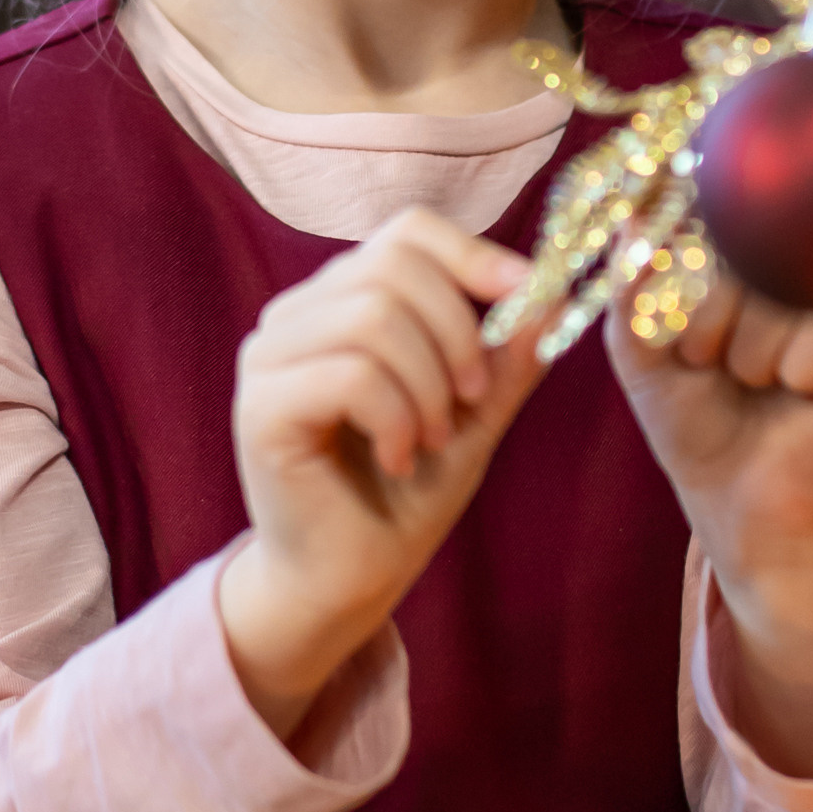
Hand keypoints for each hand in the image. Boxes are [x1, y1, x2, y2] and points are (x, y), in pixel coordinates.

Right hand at [218, 209, 545, 737]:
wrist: (349, 579)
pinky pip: (349, 374)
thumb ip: (506, 357)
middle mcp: (296, 316)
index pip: (408, 233)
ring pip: (372, 316)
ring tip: (430, 439)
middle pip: (393, 266)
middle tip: (470, 402)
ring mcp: (268, 358)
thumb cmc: (404, 495)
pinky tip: (398, 459)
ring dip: (426, 384)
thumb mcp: (474, 415)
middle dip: (457, 332)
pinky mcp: (259, 407)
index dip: (473, 254)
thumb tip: (553, 294)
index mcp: (343, 301)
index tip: (527, 295)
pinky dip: (395, 418)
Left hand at [607, 273, 812, 773]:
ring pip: (782, 284)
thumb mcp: (637, 346)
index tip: (672, 317)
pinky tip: (805, 390)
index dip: (680, 262)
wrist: (740, 492)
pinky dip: (798, 369)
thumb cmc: (692, 412)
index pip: (709, 206)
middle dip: (705, 315)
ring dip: (750, 351)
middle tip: (712, 361)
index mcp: (736, 239)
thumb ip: (629, 284)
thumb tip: (631, 224)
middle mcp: (793, 248)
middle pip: (742, 238)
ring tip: (757, 380)